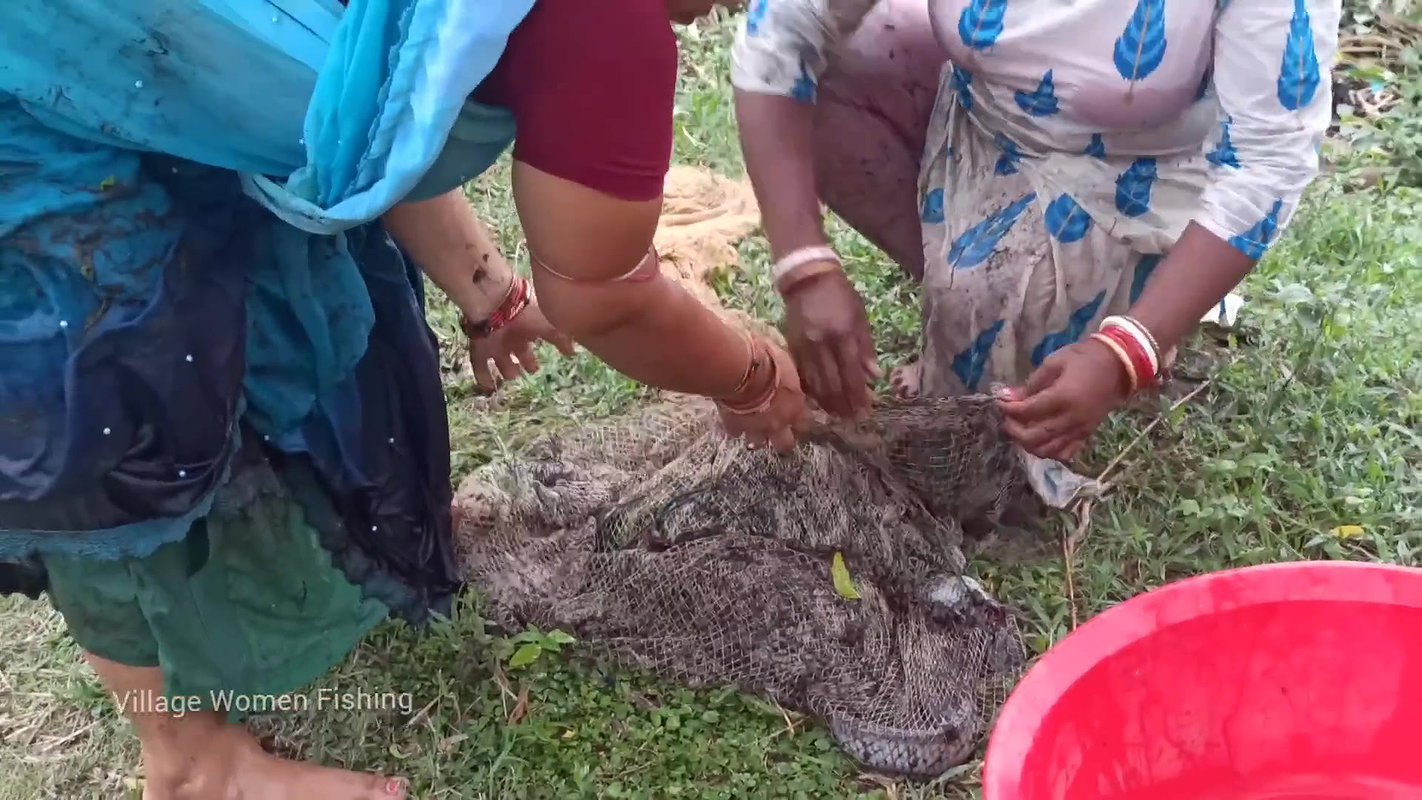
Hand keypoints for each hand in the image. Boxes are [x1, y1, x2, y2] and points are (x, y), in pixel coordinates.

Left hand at [467, 301, 574, 392]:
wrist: (498, 303)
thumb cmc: (528, 311)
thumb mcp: (553, 325)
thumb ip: (562, 339)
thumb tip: (572, 352)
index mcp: (531, 328)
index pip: (537, 341)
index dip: (543, 350)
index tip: (543, 363)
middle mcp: (513, 336)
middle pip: (519, 352)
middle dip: (525, 362)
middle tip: (531, 370)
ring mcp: (495, 342)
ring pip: (501, 360)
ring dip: (507, 370)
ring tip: (512, 377)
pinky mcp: (480, 349)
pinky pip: (480, 367)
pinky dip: (484, 378)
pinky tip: (490, 388)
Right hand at [717, 341, 809, 451]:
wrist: (737, 369)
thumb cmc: (766, 361)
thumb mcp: (784, 360)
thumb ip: (787, 374)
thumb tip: (787, 369)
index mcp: (794, 408)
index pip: (805, 424)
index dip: (801, 421)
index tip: (797, 415)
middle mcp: (778, 424)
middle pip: (785, 444)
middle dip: (782, 439)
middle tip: (776, 428)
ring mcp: (755, 428)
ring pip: (758, 444)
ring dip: (756, 435)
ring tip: (752, 426)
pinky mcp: (734, 426)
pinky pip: (734, 432)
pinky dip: (734, 427)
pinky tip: (732, 418)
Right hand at [781, 268, 880, 418]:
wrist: (807, 278)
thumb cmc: (840, 296)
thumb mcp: (860, 316)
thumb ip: (866, 347)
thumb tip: (874, 376)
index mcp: (842, 334)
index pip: (851, 374)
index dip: (858, 396)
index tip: (865, 412)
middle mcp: (821, 343)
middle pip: (832, 384)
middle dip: (843, 405)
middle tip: (852, 419)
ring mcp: (803, 347)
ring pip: (814, 383)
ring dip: (826, 403)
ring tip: (837, 415)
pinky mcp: (791, 347)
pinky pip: (801, 375)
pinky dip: (810, 391)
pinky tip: (818, 401)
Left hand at [997, 337, 1129, 461]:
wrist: (1119, 365)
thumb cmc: (1084, 359)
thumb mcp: (1054, 363)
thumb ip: (1031, 383)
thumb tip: (1007, 396)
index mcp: (1062, 397)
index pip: (1027, 411)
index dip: (1008, 408)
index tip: (1000, 401)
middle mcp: (1071, 419)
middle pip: (1033, 437)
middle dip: (1014, 430)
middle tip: (1007, 419)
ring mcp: (1080, 429)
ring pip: (1047, 450)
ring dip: (1028, 444)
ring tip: (1021, 429)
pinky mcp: (1087, 434)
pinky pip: (1065, 453)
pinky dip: (1049, 451)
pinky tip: (1041, 440)